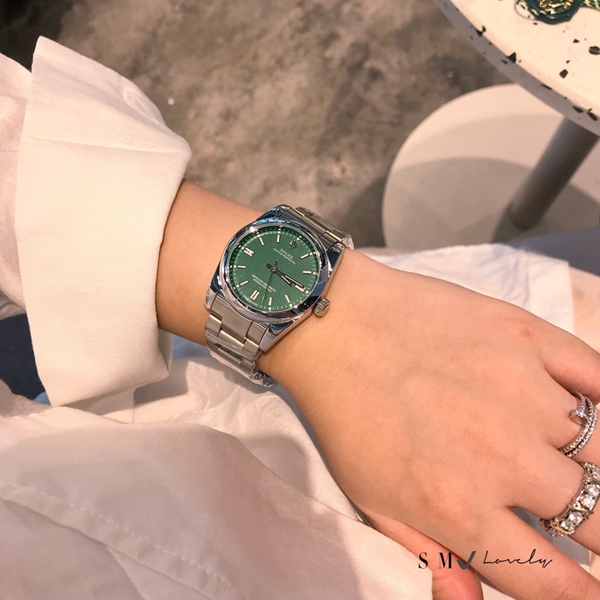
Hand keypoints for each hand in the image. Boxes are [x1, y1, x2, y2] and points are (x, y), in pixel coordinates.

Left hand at [260, 250, 599, 599]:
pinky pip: (599, 376)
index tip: (588, 586)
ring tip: (575, 465)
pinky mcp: (526, 336)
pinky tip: (586, 412)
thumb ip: (429, 555)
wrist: (335, 325)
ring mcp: (521, 391)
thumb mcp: (372, 499)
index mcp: (458, 507)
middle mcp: (502, 456)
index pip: (554, 581)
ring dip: (597, 467)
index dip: (583, 594)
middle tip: (589, 521)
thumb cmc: (347, 415)